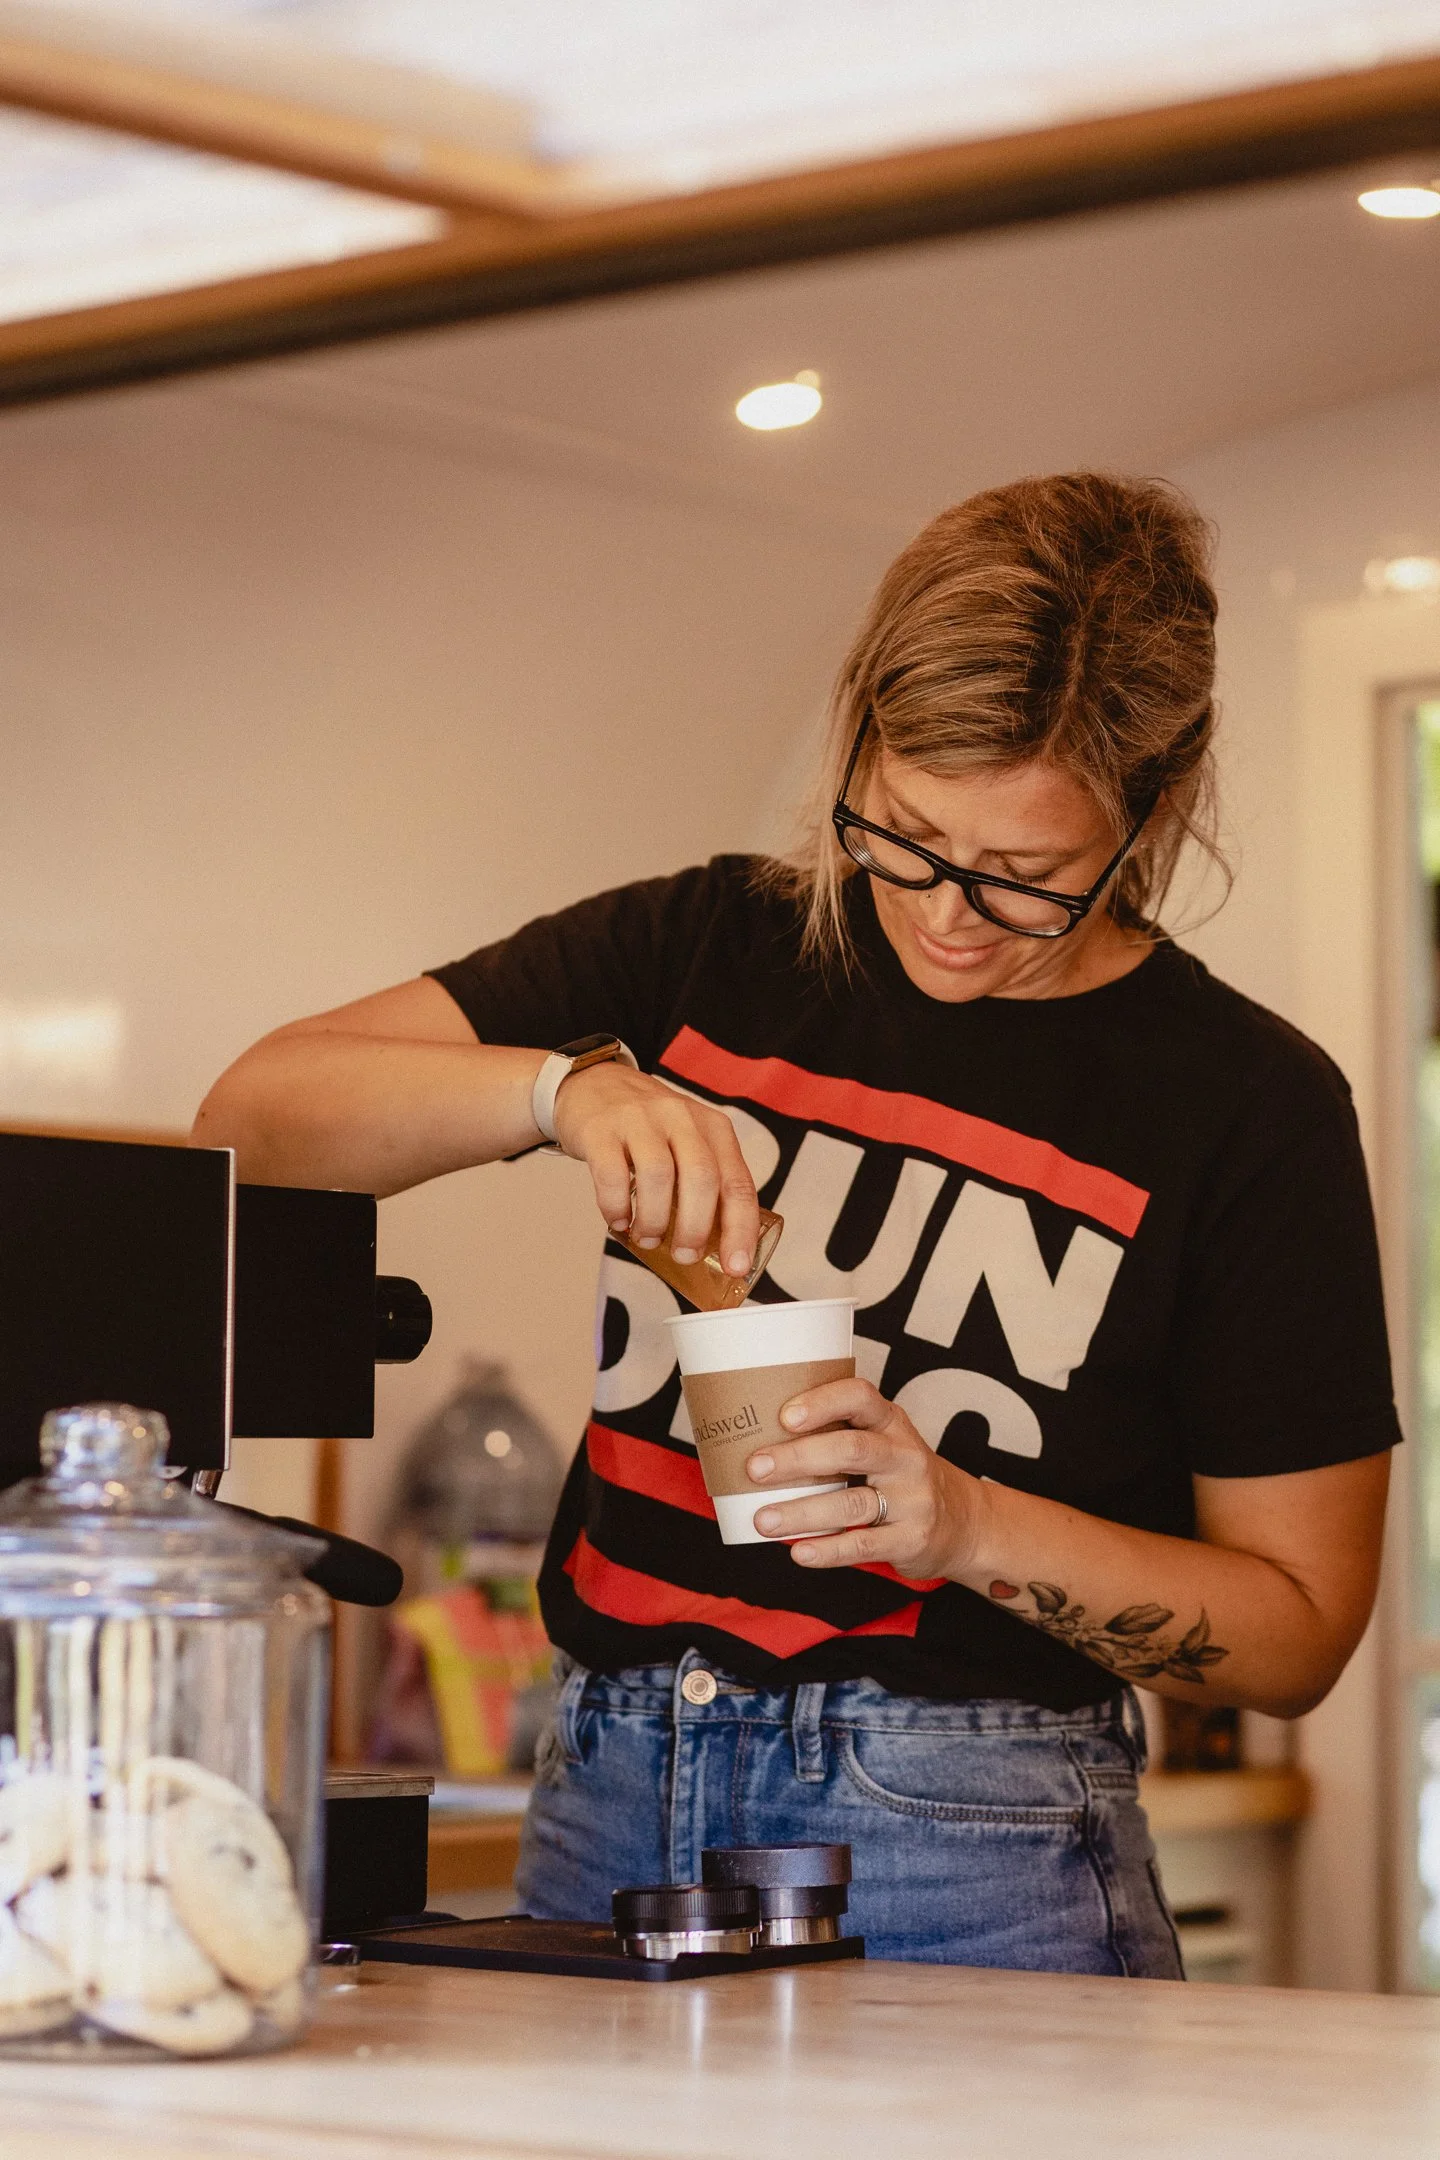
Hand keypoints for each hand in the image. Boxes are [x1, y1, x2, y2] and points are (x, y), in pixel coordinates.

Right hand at [551, 1061, 759, 1275]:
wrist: (593, 1084)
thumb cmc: (648, 1128)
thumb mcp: (688, 1142)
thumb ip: (704, 1183)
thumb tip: (716, 1249)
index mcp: (713, 1127)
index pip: (737, 1182)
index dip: (740, 1229)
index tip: (735, 1266)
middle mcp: (681, 1118)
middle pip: (702, 1179)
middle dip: (696, 1228)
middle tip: (685, 1255)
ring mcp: (640, 1120)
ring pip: (658, 1176)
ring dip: (655, 1220)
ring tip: (647, 1238)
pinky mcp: (602, 1128)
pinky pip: (612, 1174)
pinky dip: (616, 1207)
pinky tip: (618, 1221)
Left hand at [746, 1379, 983, 1578]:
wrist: (964, 1522)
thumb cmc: (901, 1476)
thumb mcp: (884, 1443)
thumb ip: (837, 1437)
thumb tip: (757, 1444)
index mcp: (892, 1423)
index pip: (860, 1397)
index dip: (822, 1403)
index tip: (783, 1416)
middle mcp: (906, 1456)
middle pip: (852, 1450)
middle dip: (798, 1458)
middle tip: (754, 1469)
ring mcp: (913, 1499)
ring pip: (853, 1503)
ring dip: (802, 1512)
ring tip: (762, 1520)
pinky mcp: (912, 1539)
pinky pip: (864, 1545)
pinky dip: (827, 1550)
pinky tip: (798, 1552)